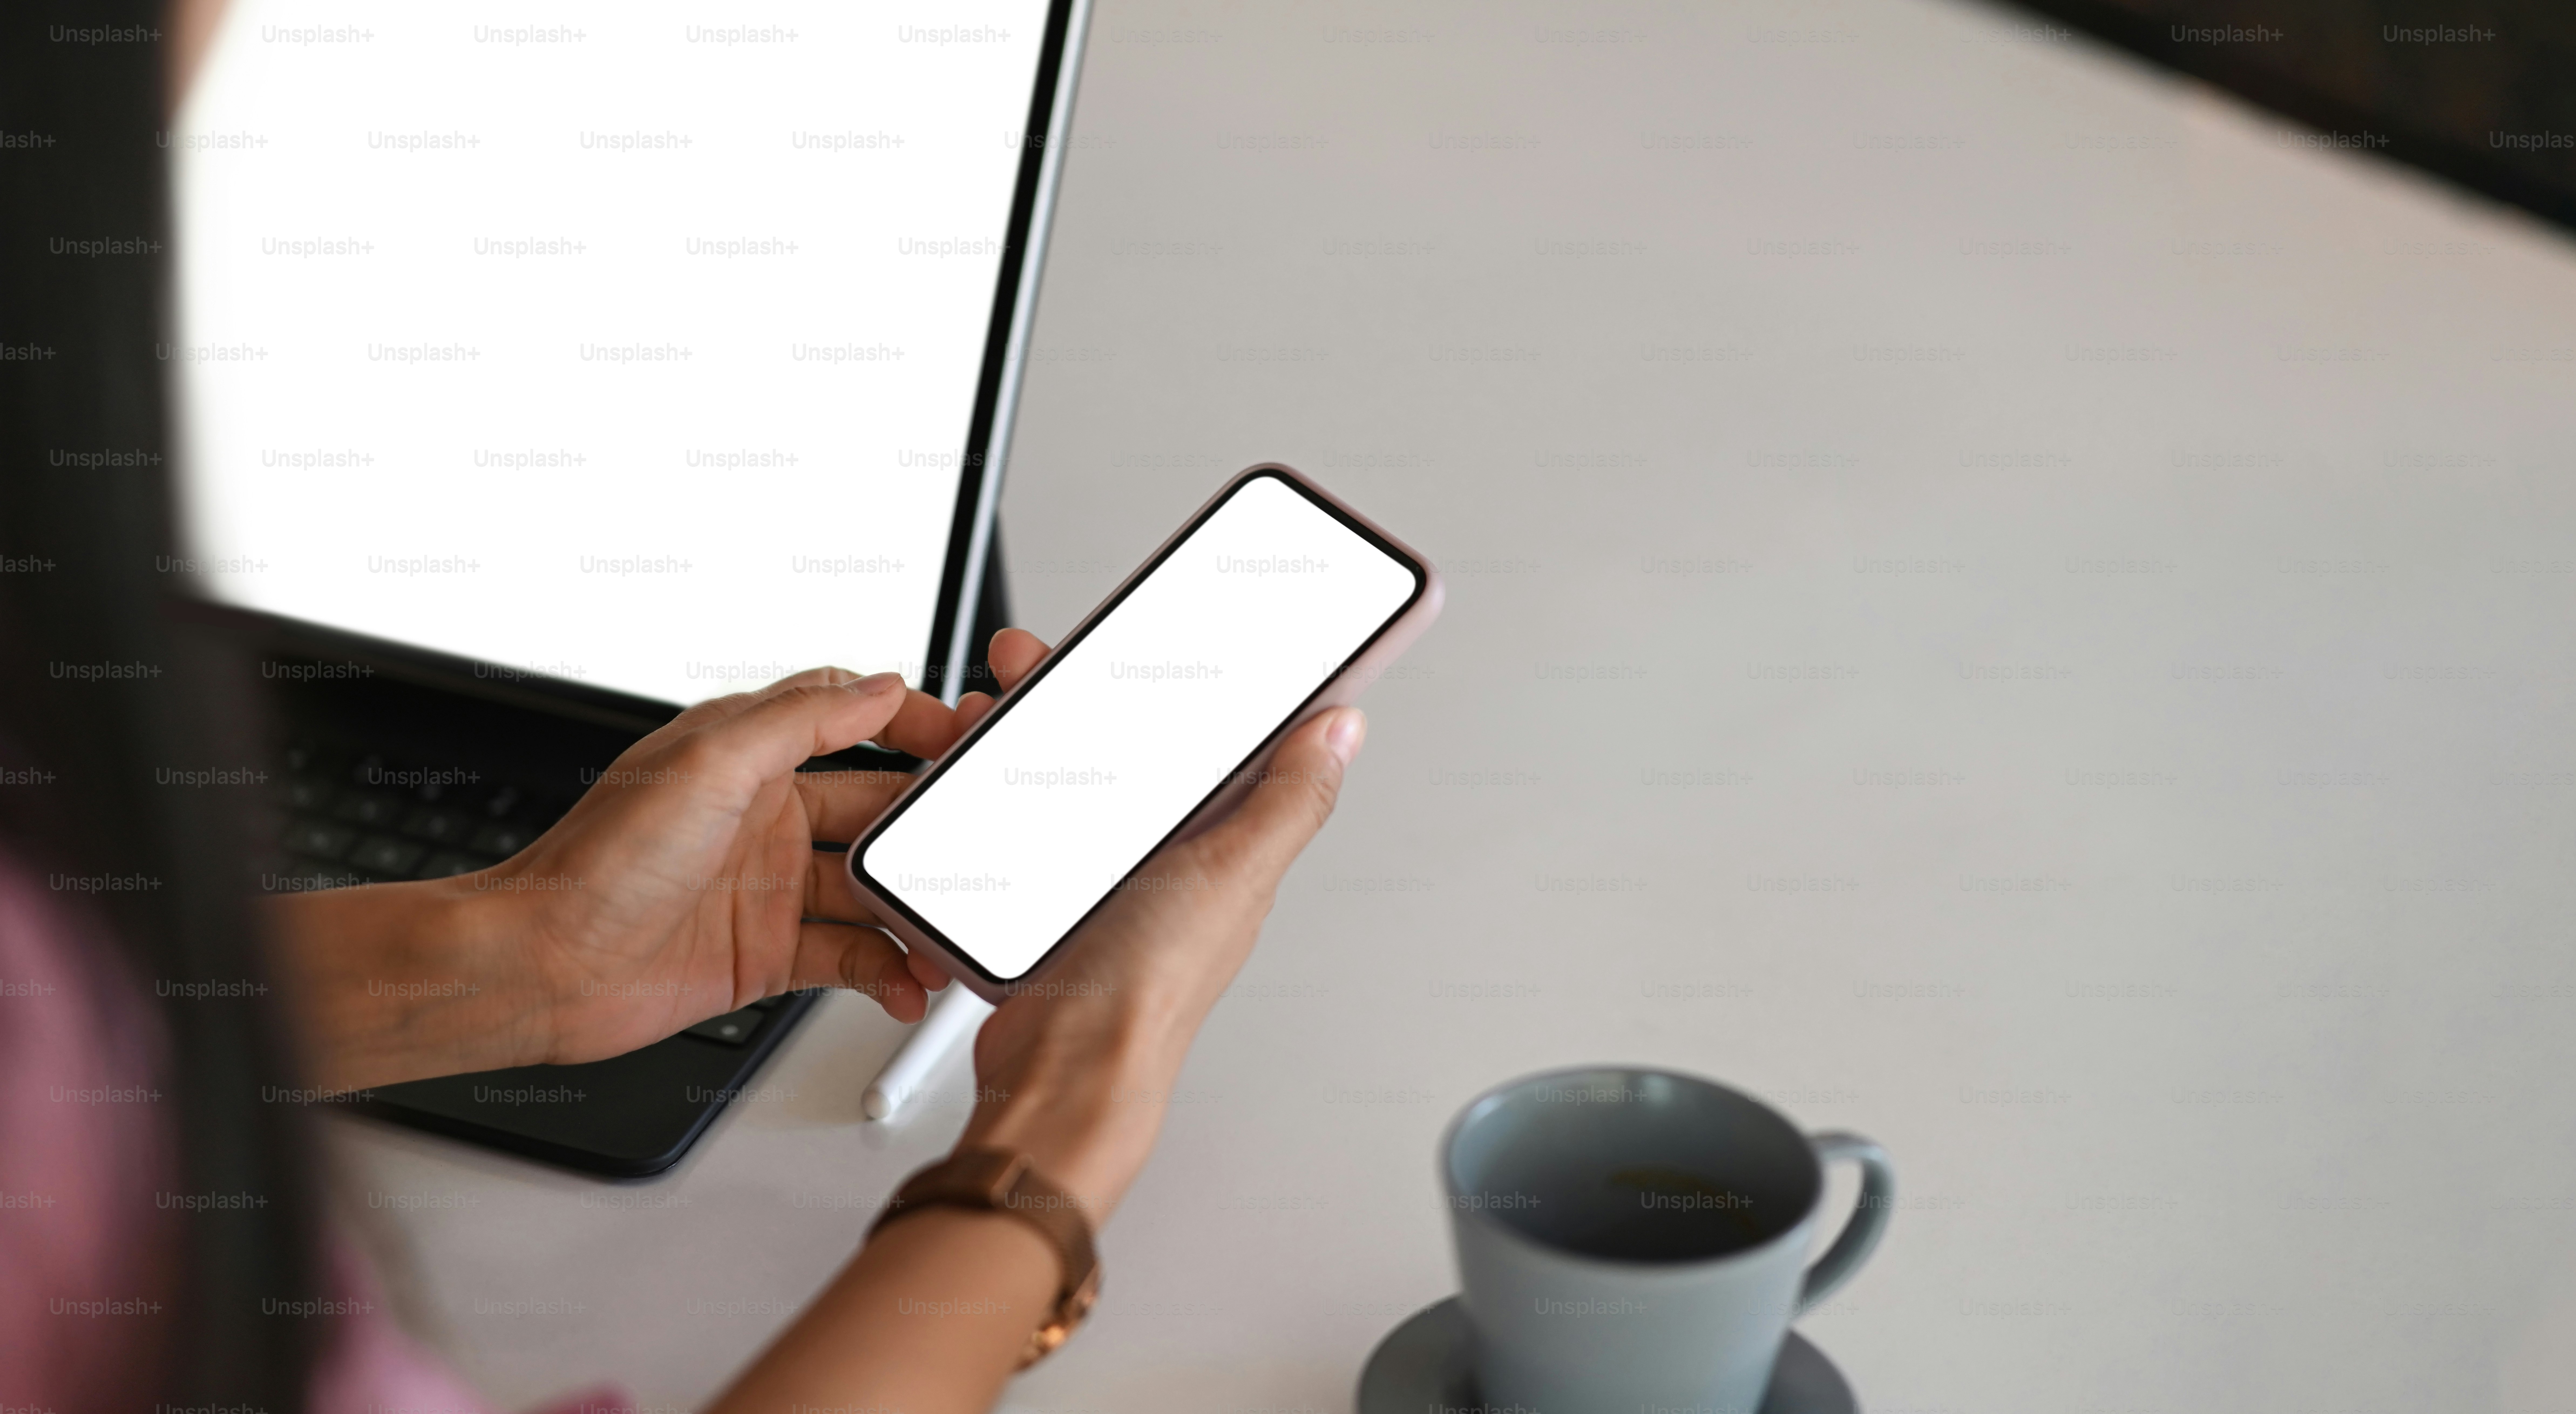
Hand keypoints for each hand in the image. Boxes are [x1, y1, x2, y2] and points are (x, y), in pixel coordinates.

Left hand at [273, 657, 1034, 1087]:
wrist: (541, 966)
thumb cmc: (598, 862)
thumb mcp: (709, 761)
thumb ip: (802, 718)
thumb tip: (879, 686)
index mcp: (749, 757)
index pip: (851, 720)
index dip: (913, 723)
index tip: (965, 736)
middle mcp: (764, 818)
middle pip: (876, 811)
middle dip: (929, 828)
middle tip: (978, 843)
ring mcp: (769, 888)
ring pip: (871, 891)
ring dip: (916, 911)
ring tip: (952, 931)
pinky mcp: (769, 954)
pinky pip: (851, 957)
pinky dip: (889, 972)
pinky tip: (911, 983)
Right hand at [940, 633, 1368, 1219]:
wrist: (1059, 1070)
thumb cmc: (1148, 988)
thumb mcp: (1233, 872)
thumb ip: (1289, 799)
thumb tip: (1345, 729)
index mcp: (1219, 840)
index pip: (1214, 739)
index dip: (1186, 681)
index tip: (1153, 634)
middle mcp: (1164, 853)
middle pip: (1123, 743)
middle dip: (1078, 692)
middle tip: (1032, 663)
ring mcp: (1098, 873)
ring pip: (1064, 773)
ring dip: (1026, 732)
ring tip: (989, 711)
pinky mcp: (1042, 894)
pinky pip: (1019, 821)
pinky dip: (993, 790)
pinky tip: (972, 771)